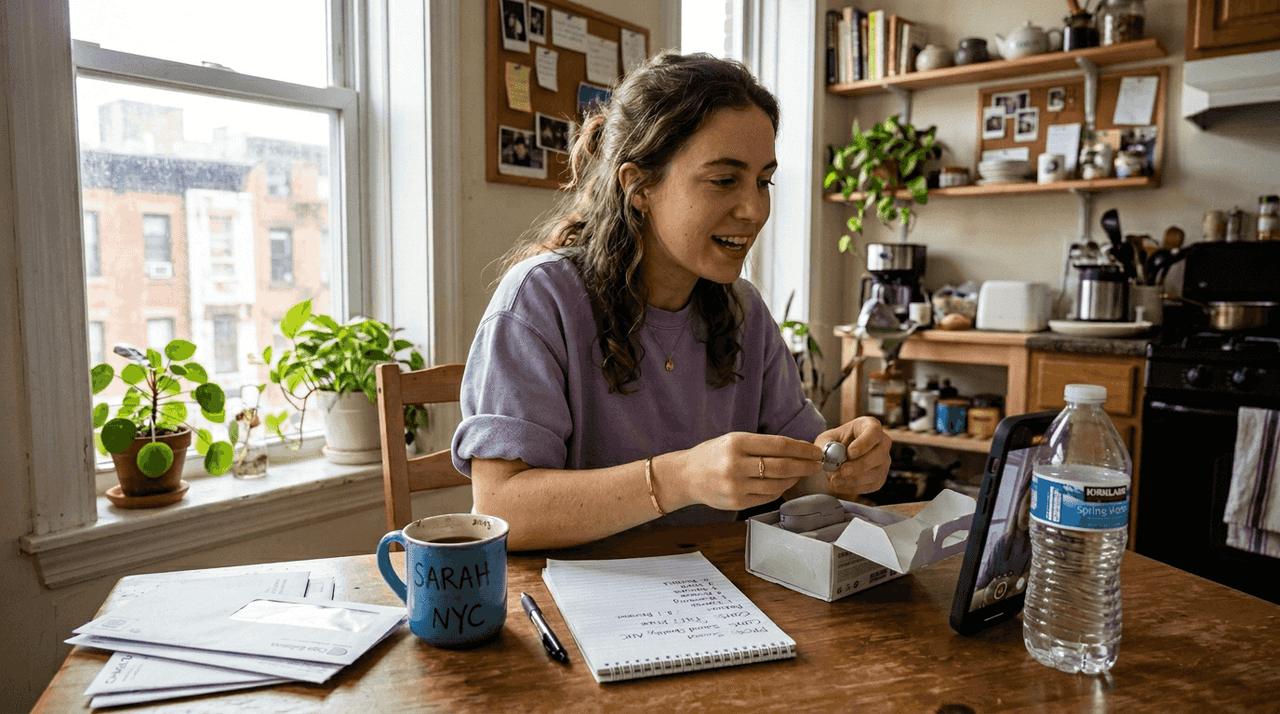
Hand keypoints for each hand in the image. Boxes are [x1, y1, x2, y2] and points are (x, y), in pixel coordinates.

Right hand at [666, 432, 822, 511]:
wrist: (686, 476)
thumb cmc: (713, 455)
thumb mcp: (734, 440)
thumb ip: (762, 445)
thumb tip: (797, 450)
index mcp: (736, 443)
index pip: (779, 445)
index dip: (802, 449)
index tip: (815, 451)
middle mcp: (735, 465)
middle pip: (782, 466)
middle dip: (805, 465)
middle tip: (818, 464)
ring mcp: (736, 486)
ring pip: (777, 484)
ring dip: (794, 478)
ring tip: (801, 472)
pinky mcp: (737, 502)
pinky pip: (768, 497)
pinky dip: (781, 489)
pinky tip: (785, 482)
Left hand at [816, 416, 890, 495]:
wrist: (836, 458)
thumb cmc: (834, 443)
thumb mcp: (826, 439)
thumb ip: (826, 444)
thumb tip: (830, 454)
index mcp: (870, 426)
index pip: (874, 431)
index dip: (864, 443)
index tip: (850, 452)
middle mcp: (882, 443)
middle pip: (879, 454)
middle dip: (861, 465)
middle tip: (843, 470)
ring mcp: (884, 462)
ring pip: (876, 473)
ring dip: (854, 479)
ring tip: (835, 480)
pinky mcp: (880, 478)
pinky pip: (871, 485)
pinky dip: (854, 488)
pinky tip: (839, 485)